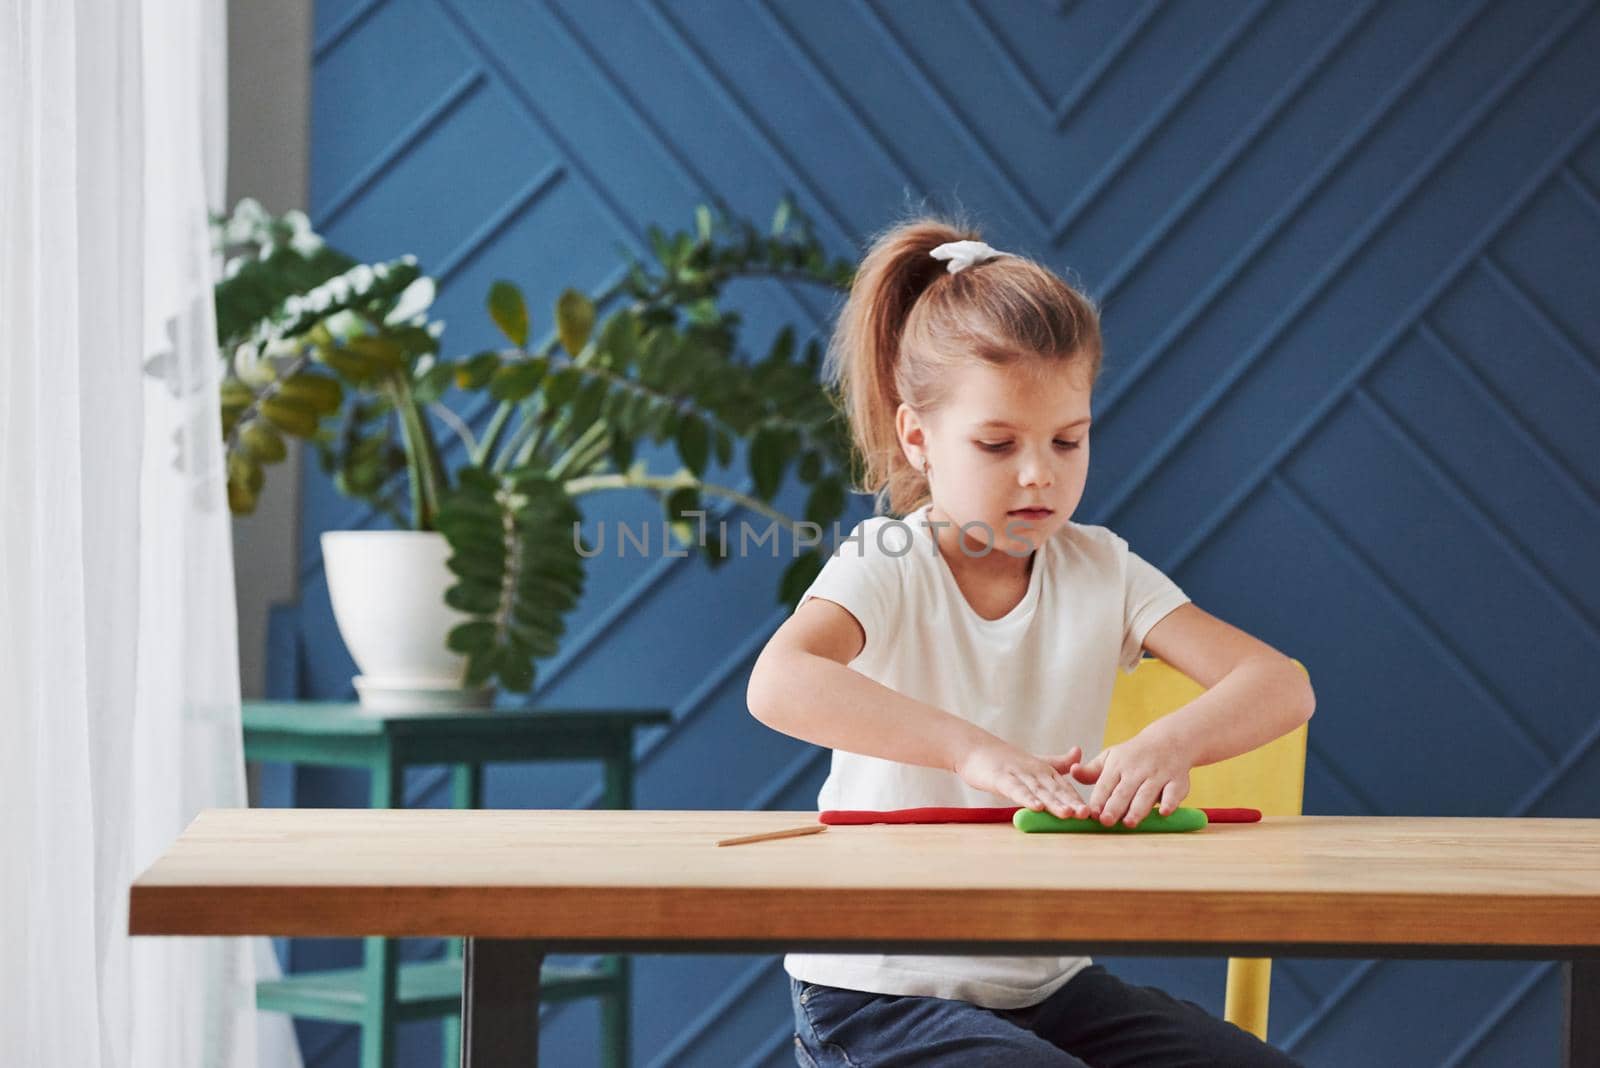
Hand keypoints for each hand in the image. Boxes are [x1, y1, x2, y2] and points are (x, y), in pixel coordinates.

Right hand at [954, 739, 1090, 819]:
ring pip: (1038, 791)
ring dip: (1053, 802)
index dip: (1077, 799)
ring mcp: (1018, 774)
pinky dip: (1026, 798)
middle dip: (1071, 802)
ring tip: (1068, 814)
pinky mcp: (1001, 778)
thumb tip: (1079, 751)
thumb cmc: (1005, 759)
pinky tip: (1036, 807)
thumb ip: (1058, 762)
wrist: (975, 748)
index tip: (1093, 813)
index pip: (1064, 787)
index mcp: (1044, 770)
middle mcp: (1034, 771)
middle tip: (1086, 815)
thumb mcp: (1034, 761)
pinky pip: (1015, 790)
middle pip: (1055, 790)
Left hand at [1069, 729, 1192, 827]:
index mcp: (1118, 765)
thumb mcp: (1111, 757)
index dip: (1099, 799)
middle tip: (1106, 822)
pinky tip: (1163, 812)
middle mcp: (1138, 770)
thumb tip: (1072, 772)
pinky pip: (1173, 792)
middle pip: (1124, 791)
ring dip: (1138, 808)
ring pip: (1146, 793)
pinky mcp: (1177, 781)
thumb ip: (1092, 770)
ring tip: (1129, 823)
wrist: (1170, 740)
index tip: (1091, 814)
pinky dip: (1169, 802)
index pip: (1105, 784)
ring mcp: (1158, 775)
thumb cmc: (1134, 754)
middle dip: (1115, 806)